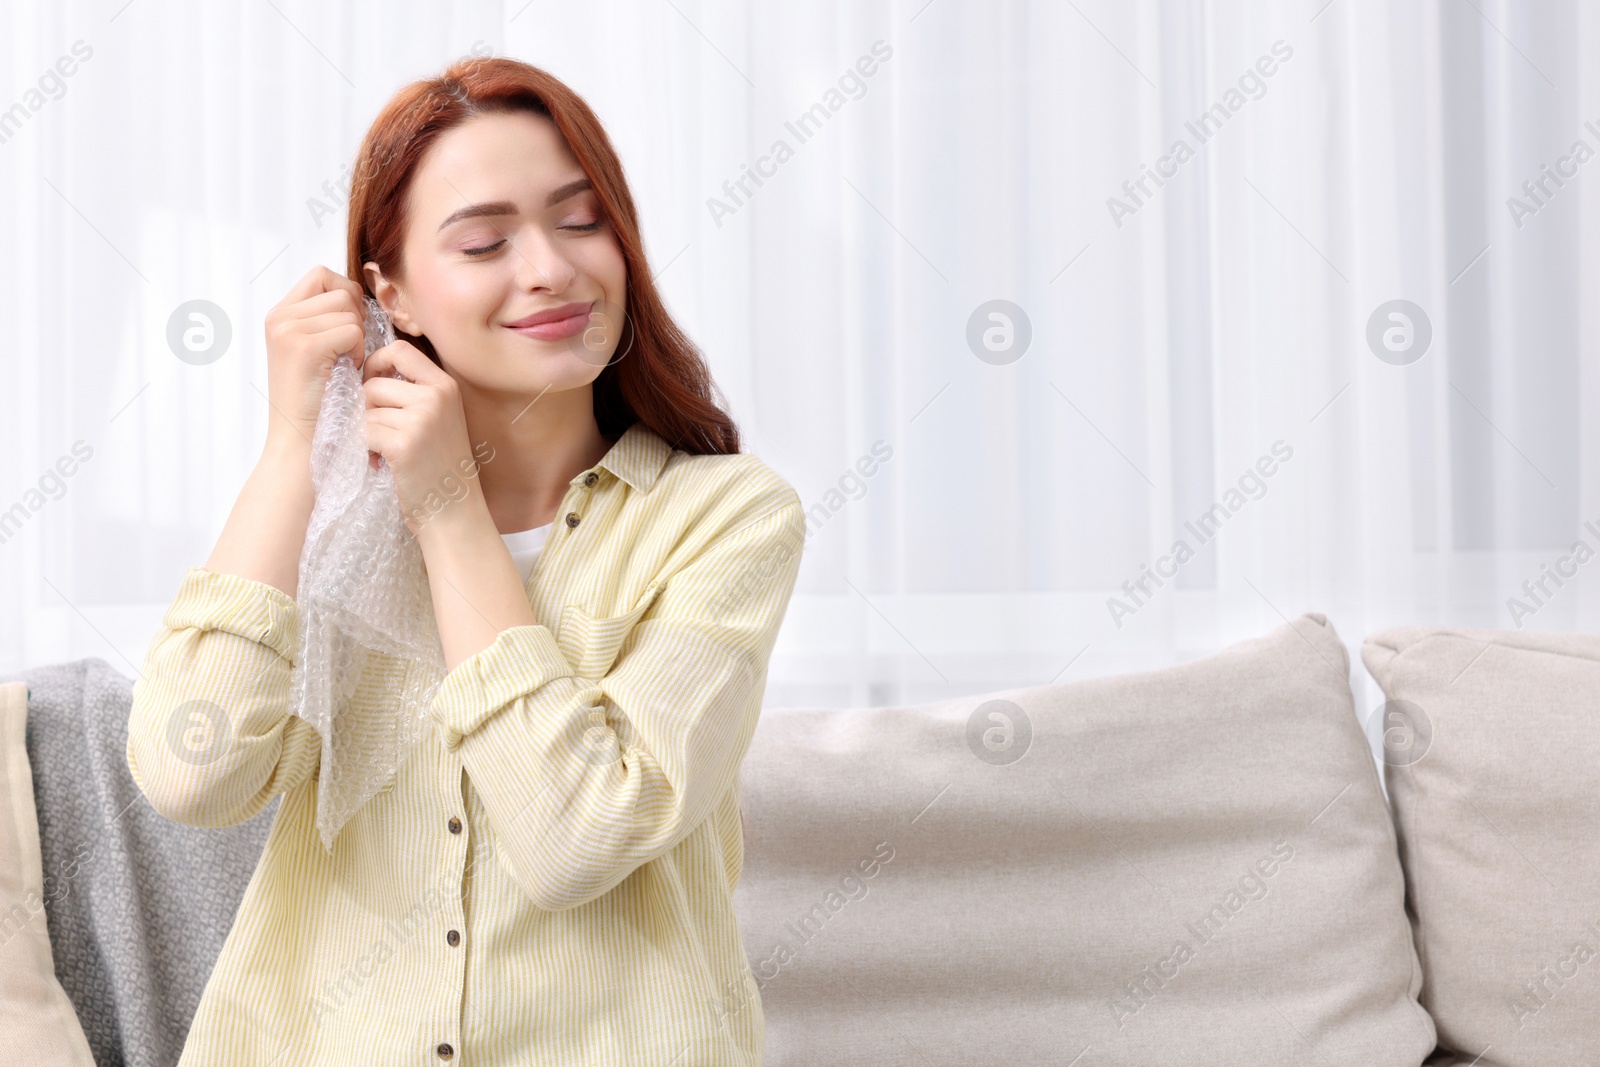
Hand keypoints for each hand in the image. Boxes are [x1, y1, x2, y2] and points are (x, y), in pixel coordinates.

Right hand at [262, 266, 366, 451]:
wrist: (301, 440)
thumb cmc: (319, 398)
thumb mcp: (317, 349)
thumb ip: (326, 318)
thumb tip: (356, 292)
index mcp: (280, 314)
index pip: (321, 275)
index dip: (345, 295)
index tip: (348, 327)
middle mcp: (279, 317)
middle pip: (338, 288)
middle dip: (355, 317)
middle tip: (348, 349)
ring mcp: (288, 330)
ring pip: (348, 309)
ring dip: (358, 336)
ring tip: (344, 363)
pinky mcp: (304, 347)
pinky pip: (352, 331)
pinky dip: (358, 352)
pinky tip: (345, 371)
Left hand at [360, 339, 482, 533]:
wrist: (454, 512)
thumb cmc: (440, 466)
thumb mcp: (438, 418)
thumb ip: (413, 392)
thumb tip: (367, 373)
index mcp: (445, 386)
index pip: (399, 349)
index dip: (376, 363)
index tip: (374, 386)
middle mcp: (436, 397)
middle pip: (374, 384)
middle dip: (368, 410)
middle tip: (381, 434)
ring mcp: (421, 420)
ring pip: (366, 410)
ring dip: (367, 433)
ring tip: (384, 452)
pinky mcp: (403, 444)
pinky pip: (364, 433)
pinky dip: (366, 451)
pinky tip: (382, 464)